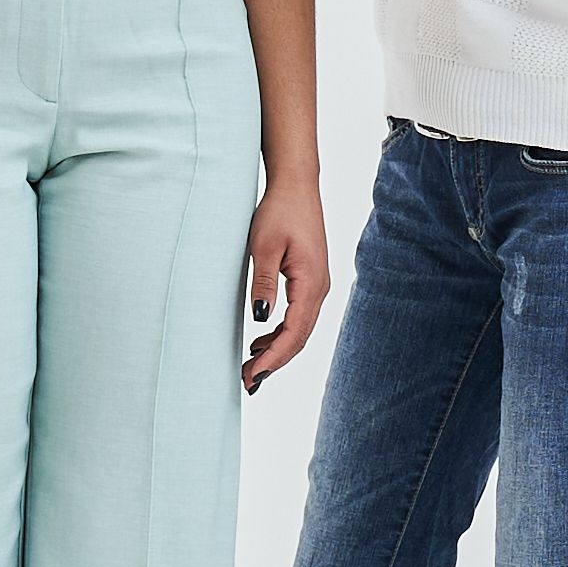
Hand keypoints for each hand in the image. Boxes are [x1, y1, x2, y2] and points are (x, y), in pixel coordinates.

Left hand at [240, 172, 330, 390]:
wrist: (296, 186)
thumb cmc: (279, 211)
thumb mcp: (264, 246)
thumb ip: (264, 283)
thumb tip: (261, 320)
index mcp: (311, 283)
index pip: (294, 333)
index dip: (274, 359)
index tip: (254, 375)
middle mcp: (319, 289)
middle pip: (299, 338)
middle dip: (275, 362)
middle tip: (247, 380)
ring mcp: (317, 286)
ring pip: (300, 330)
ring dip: (277, 350)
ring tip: (251, 365)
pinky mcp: (310, 281)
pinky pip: (298, 316)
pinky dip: (281, 333)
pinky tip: (261, 339)